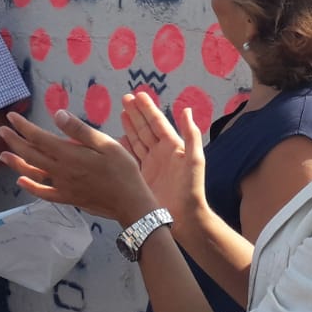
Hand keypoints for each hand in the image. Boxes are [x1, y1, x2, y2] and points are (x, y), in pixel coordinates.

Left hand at [0, 109, 158, 227]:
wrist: (130, 202)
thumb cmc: (122, 169)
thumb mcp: (106, 143)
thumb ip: (80, 130)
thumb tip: (57, 114)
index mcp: (69, 154)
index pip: (39, 138)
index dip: (23, 127)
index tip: (11, 117)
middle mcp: (61, 170)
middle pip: (31, 154)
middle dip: (14, 141)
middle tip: (1, 131)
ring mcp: (62, 186)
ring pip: (33, 173)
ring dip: (16, 163)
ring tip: (2, 155)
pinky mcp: (67, 198)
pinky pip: (44, 193)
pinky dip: (30, 186)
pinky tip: (21, 181)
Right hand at [120, 93, 208, 218]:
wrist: (185, 217)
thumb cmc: (192, 188)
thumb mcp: (195, 160)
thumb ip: (192, 134)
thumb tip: (187, 110)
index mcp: (173, 146)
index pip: (158, 123)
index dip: (148, 109)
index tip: (138, 95)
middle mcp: (161, 153)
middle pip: (145, 128)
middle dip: (136, 113)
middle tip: (125, 98)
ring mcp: (150, 165)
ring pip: (137, 140)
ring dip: (129, 126)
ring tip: (121, 112)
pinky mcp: (142, 177)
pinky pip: (131, 158)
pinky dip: (123, 148)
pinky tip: (116, 138)